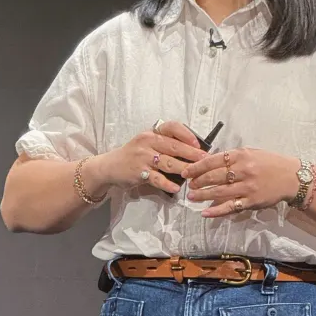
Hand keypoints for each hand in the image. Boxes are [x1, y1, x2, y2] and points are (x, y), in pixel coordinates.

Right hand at [91, 120, 206, 195]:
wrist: (110, 167)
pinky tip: (176, 188)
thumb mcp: (146, 143)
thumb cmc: (133, 155)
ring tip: (195, 174)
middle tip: (205, 160)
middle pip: (174, 146)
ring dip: (184, 168)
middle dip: (192, 154)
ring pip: (168, 162)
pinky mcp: (139, 172)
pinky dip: (167, 184)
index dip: (186, 134)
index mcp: (151, 133)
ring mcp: (143, 158)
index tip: (197, 143)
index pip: (171, 127)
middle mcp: (147, 142)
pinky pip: (157, 178)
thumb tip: (192, 151)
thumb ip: (164, 144)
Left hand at [181, 147, 300, 216]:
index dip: (197, 167)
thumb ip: (231, 157)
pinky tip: (205, 212)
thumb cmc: (270, 163)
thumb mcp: (251, 153)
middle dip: (197, 181)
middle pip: (214, 177)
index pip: (213, 161)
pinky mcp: (251, 202)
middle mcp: (243, 170)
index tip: (186, 171)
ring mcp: (247, 187)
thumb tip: (209, 162)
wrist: (292, 177)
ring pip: (219, 192)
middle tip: (188, 185)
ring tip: (191, 197)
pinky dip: (216, 210)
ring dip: (202, 195)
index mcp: (241, 156)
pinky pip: (230, 207)